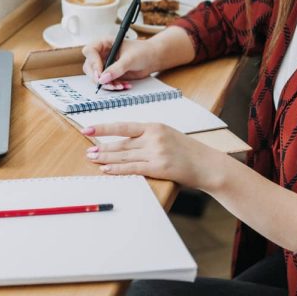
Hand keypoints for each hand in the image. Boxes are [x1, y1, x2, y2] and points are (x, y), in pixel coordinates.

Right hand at [81, 38, 158, 90]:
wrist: (152, 58)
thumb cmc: (142, 52)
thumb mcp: (130, 59)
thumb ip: (116, 69)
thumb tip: (103, 78)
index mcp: (104, 43)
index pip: (90, 51)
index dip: (93, 63)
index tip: (100, 73)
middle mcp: (102, 53)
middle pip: (89, 66)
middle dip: (97, 77)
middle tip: (107, 84)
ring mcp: (105, 64)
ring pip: (97, 77)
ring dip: (107, 84)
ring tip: (120, 86)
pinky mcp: (110, 74)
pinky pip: (106, 82)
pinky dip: (113, 86)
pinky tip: (124, 85)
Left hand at [82, 122, 227, 190]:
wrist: (208, 164)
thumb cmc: (188, 151)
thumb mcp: (168, 135)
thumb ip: (148, 136)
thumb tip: (126, 142)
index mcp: (154, 126)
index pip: (123, 126)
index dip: (104, 128)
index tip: (88, 128)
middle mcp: (153, 137)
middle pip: (121, 143)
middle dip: (102, 147)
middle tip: (88, 150)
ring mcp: (156, 152)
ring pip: (124, 155)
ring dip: (106, 158)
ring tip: (92, 158)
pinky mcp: (159, 167)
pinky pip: (132, 168)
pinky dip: (117, 168)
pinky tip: (106, 169)